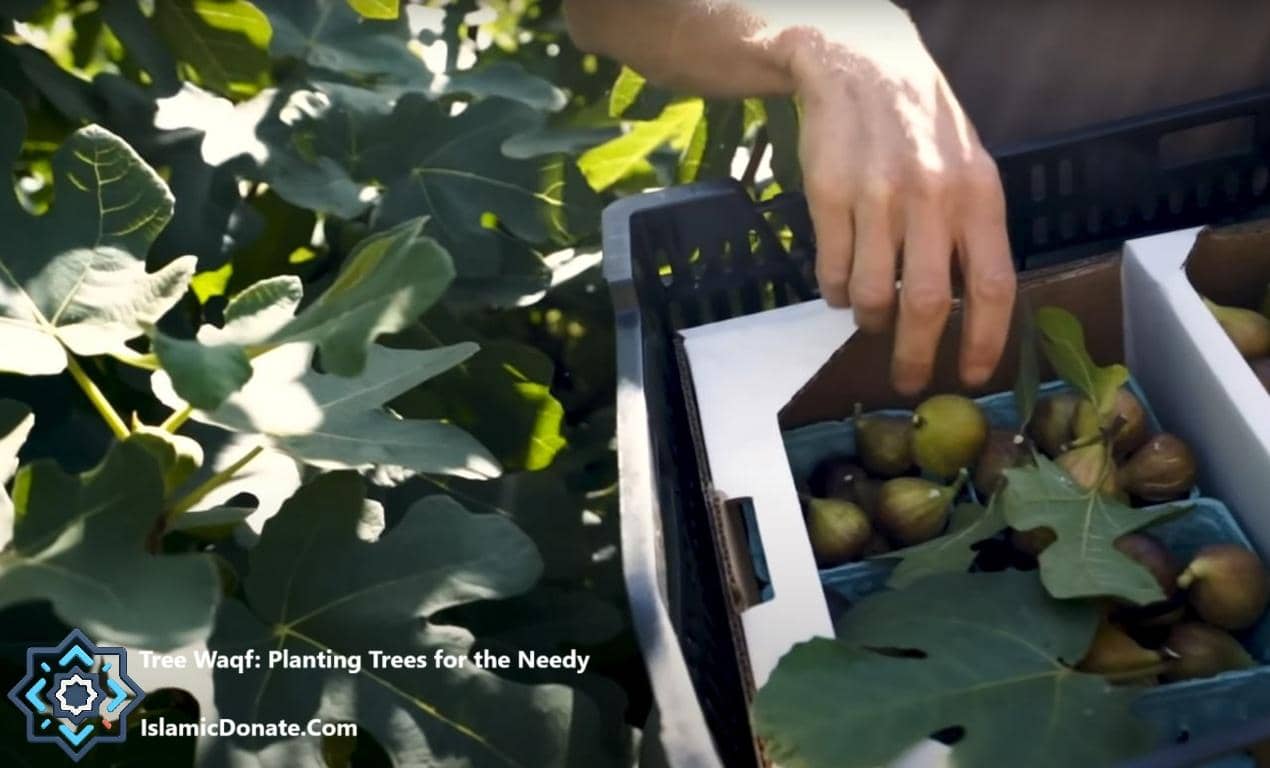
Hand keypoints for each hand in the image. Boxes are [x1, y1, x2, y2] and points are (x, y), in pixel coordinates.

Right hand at [787, 16, 1016, 394]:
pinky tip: (841, 284)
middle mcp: (932, 199)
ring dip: (869, 320)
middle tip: (909, 381)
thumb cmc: (923, 125)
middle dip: (917, 355)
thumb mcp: (969, 167)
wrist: (862, 66)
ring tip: (869, 319)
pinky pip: (832, 270)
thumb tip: (969, 308)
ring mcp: (877, 198)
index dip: (985, 341)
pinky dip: (836, 291)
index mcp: (979, 196)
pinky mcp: (829, 196)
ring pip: (872, 294)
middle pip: (928, 303)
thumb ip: (972, 231)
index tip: (974, 375)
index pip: (992, 286)